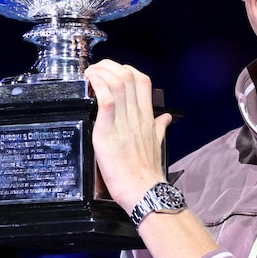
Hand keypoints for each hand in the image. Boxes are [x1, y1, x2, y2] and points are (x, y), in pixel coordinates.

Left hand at [84, 60, 172, 211]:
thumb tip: (166, 118)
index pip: (142, 81)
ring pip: (117, 82)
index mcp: (146, 117)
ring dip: (101, 71)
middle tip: (96, 70)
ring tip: (90, 73)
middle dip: (109, 66)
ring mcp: (123, 122)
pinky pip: (106, 100)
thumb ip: (160, 128)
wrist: (143, 191)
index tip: (112, 72)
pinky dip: (97, 85)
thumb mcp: (157, 145)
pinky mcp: (108, 131)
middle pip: (128, 75)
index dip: (126, 69)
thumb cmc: (147, 173)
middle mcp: (136, 115)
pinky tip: (90, 82)